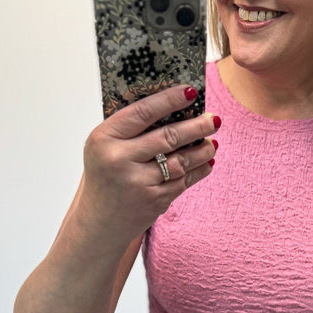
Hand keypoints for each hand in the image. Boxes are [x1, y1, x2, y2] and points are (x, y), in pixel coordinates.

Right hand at [81, 85, 218, 241]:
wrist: (99, 222)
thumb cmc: (105, 176)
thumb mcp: (105, 147)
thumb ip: (130, 128)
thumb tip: (173, 105)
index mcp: (104, 139)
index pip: (142, 113)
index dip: (169, 100)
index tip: (190, 91)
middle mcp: (119, 160)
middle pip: (168, 137)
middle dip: (196, 126)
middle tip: (214, 118)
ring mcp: (138, 182)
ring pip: (181, 160)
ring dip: (202, 150)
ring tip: (212, 142)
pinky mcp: (154, 200)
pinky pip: (184, 181)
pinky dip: (199, 170)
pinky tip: (207, 162)